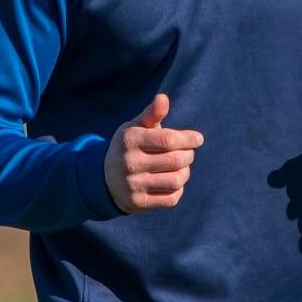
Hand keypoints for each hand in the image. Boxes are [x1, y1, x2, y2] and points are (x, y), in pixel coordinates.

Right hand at [104, 94, 203, 213]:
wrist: (104, 179)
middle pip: (176, 160)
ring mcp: (133, 185)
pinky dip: (178, 189)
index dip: (188, 139)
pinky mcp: (138, 203)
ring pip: (176, 180)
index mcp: (129, 140)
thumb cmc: (129, 147)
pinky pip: (171, 199)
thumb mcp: (135, 127)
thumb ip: (152, 114)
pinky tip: (174, 181)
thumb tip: (163, 98)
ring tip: (183, 167)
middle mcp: (129, 163)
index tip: (197, 139)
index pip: (168, 140)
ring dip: (185, 172)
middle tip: (189, 153)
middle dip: (189, 155)